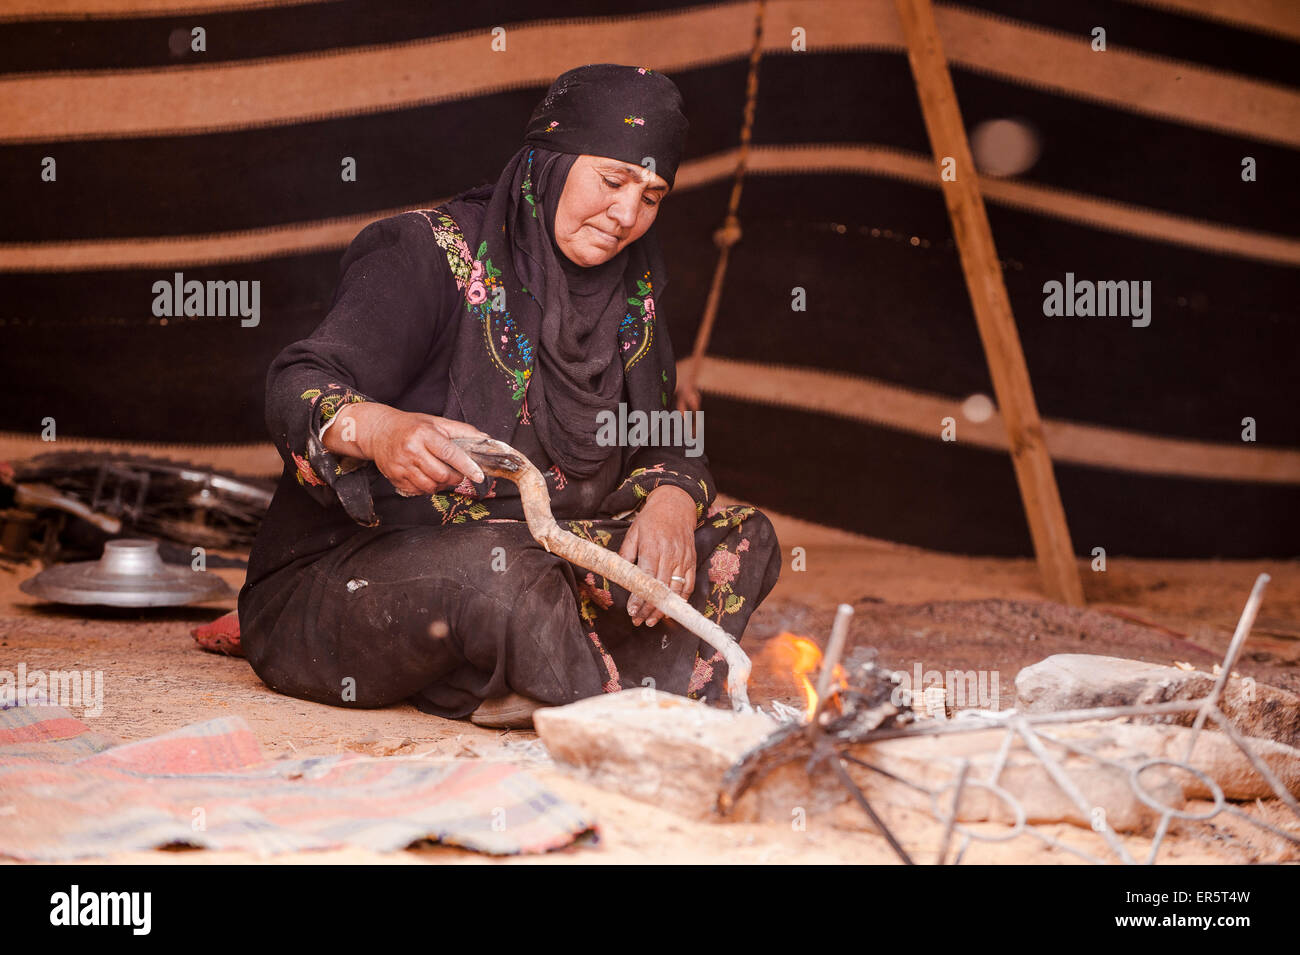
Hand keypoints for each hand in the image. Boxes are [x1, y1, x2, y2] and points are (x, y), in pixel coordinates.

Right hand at [326, 403, 487, 494]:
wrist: (379, 431)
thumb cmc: (412, 426)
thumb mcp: (436, 422)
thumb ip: (462, 430)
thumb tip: (485, 439)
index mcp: (424, 434)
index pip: (450, 453)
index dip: (467, 466)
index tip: (479, 475)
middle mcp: (411, 450)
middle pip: (442, 474)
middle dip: (455, 478)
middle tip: (458, 474)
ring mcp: (401, 465)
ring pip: (430, 486)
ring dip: (442, 485)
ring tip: (442, 475)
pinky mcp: (394, 477)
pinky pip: (418, 491)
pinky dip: (427, 488)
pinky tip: (427, 477)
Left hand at [618, 484, 696, 626]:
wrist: (676, 504)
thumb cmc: (651, 519)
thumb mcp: (633, 532)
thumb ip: (626, 554)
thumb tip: (619, 575)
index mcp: (652, 547)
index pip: (646, 579)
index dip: (639, 598)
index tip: (632, 611)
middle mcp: (669, 555)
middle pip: (660, 589)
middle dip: (649, 608)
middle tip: (638, 621)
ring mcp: (683, 559)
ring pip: (675, 591)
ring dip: (664, 608)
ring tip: (652, 621)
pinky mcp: (691, 561)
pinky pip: (688, 585)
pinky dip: (681, 600)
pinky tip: (670, 609)